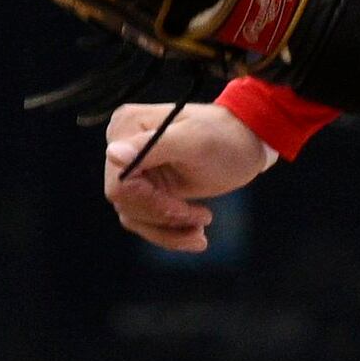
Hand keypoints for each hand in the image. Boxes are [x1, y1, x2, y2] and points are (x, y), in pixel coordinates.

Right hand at [103, 100, 272, 251]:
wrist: (247, 143)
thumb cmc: (225, 137)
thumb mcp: (193, 142)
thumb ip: (151, 146)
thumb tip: (112, 154)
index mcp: (126, 128)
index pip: (120, 184)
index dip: (150, 204)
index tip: (183, 211)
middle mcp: (121, 147)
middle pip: (126, 203)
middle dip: (163, 218)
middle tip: (202, 218)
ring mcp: (132, 168)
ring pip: (134, 217)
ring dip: (168, 230)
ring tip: (201, 228)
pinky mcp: (146, 186)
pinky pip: (145, 220)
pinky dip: (169, 232)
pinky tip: (195, 232)